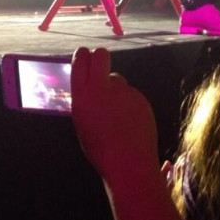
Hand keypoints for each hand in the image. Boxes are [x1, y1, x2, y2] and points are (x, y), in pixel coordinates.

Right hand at [71, 47, 158, 183]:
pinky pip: (130, 94)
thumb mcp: (83, 123)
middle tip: (100, 67)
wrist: (129, 164)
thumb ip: (86, 101)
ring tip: (117, 115)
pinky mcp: (140, 97)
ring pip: (117, 79)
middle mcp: (102, 89)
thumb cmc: (100, 149)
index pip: (80, 61)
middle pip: (101, 55)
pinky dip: (129, 104)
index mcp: (83, 98)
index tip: (83, 55)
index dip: (82, 55)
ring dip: (115, 89)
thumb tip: (90, 86)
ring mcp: (124, 91)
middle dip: (99, 57)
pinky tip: (130, 122)